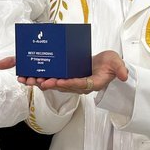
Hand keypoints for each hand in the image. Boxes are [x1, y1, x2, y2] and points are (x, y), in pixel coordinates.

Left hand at [3, 50, 128, 93]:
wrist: (104, 64)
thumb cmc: (109, 64)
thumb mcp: (117, 63)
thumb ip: (120, 69)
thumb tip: (124, 75)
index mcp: (90, 82)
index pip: (79, 84)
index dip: (69, 83)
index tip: (60, 81)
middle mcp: (77, 84)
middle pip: (61, 86)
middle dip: (49, 84)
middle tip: (38, 81)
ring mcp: (69, 81)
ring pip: (52, 83)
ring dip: (39, 82)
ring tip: (27, 79)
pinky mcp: (63, 76)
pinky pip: (49, 78)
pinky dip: (38, 77)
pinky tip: (25, 75)